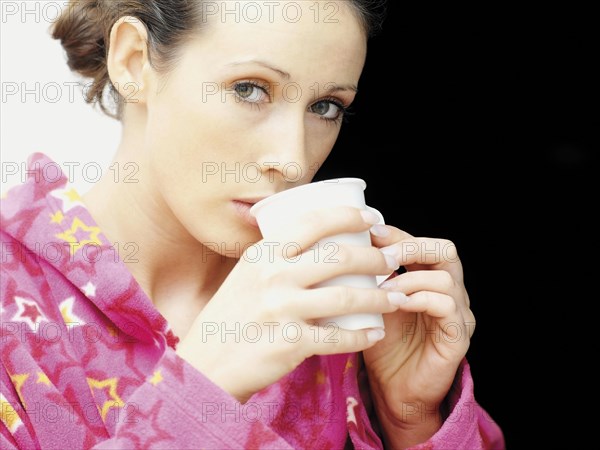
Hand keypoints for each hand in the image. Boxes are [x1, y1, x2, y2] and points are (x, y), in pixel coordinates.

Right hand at [177, 207, 400, 401]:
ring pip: (347, 297)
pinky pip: (338, 336)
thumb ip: (275, 255)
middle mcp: (272, 276)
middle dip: (376, 257)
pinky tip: (375, 333)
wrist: (205, 364)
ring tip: (396, 297)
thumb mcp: (245, 274)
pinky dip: (362, 335)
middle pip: (339, 258)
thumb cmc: (231, 316)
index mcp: (263, 254)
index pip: (313, 222)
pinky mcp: (290, 343)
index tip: (372, 217)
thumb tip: (312, 234)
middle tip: (391, 261)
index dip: (348, 216)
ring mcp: (281, 310)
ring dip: (380, 297)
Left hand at [363, 226, 474, 446]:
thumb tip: (348, 246)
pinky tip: (396, 305)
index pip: (422, 243)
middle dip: (411, 246)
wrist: (393, 389)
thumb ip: (371, 276)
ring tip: (382, 289)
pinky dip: (420, 299)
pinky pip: (447, 306)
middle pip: (445, 250)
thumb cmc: (383, 343)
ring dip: (409, 279)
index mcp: (430, 278)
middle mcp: (450, 291)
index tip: (369, 233)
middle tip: (383, 255)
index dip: (397, 234)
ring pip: (445, 278)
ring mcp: (458, 313)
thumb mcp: (374, 302)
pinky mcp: (458, 336)